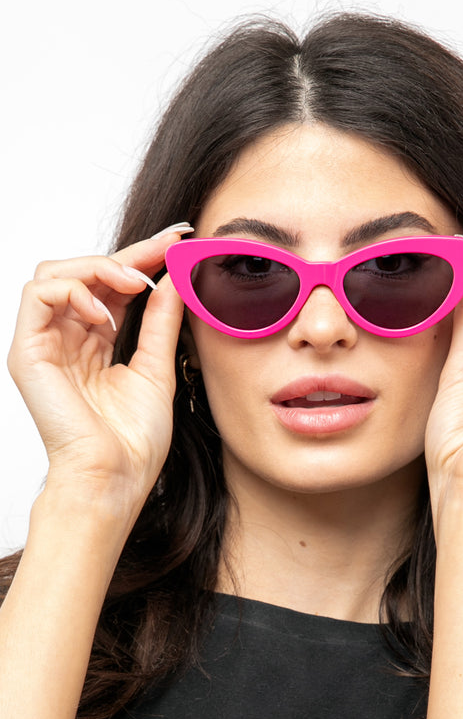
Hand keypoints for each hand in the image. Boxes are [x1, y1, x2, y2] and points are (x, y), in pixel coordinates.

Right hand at [7, 229, 187, 521]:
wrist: (116, 477)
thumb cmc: (133, 438)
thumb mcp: (156, 367)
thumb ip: (161, 322)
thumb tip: (173, 278)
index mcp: (95, 342)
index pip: (113, 286)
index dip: (143, 258)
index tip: (179, 241)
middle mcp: (66, 337)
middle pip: (84, 271)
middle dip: (128, 254)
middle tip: (167, 248)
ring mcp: (44, 343)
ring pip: (55, 273)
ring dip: (98, 268)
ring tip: (134, 284)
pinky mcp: (27, 352)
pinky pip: (38, 294)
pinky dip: (73, 290)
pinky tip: (105, 313)